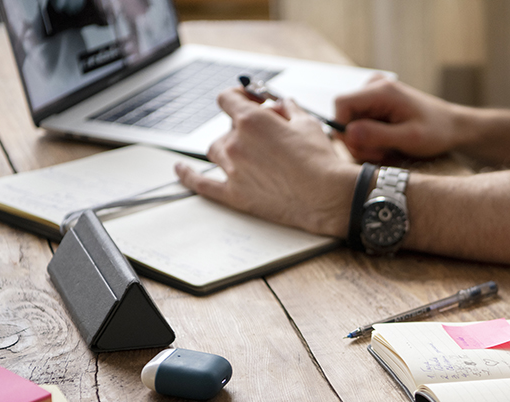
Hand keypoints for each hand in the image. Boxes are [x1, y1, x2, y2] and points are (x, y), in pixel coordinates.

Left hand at [176, 88, 357, 236]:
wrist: (328, 196)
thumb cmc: (320, 161)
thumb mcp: (307, 123)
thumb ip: (288, 108)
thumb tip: (281, 104)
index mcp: (252, 121)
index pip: (227, 98)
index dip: (237, 97)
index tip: (247, 101)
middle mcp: (236, 143)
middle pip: (226, 128)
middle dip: (243, 128)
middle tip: (266, 137)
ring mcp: (232, 170)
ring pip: (216, 151)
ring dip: (228, 148)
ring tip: (248, 154)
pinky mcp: (234, 195)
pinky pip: (201, 184)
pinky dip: (188, 175)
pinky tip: (181, 169)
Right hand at [334, 77, 467, 161]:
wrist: (451, 126)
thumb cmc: (436, 131)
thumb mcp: (409, 138)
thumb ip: (377, 135)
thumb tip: (347, 133)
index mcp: (381, 90)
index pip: (341, 104)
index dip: (342, 129)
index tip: (359, 148)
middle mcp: (374, 87)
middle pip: (345, 116)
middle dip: (357, 141)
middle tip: (380, 154)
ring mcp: (373, 94)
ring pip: (351, 123)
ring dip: (365, 143)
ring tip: (387, 150)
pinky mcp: (375, 104)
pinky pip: (359, 124)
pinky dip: (369, 139)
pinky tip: (387, 144)